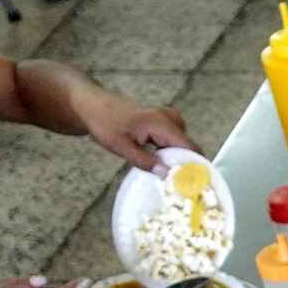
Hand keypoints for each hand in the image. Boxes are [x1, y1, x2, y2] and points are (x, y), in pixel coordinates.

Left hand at [78, 89, 193, 171]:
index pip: (190, 147)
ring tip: (163, 170)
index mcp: (161, 123)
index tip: (191, 183)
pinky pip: (176, 138)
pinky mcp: (164, 120)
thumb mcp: (121, 147)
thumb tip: (166, 174)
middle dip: (184, 163)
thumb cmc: (104, 123)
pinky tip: (158, 157)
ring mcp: (168, 117)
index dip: (194, 165)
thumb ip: (145, 161)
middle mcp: (169, 118)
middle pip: (189, 146)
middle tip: (174, 181)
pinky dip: (171, 150)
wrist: (93, 105)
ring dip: (176, 158)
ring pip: (183, 144)